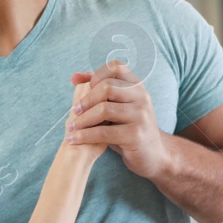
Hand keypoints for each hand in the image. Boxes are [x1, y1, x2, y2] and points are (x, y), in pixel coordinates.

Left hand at [68, 62, 168, 177]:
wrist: (152, 155)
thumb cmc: (128, 128)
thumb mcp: (117, 106)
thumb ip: (98, 89)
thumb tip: (74, 77)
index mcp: (137, 86)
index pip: (116, 66)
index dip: (97, 75)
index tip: (86, 90)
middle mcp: (142, 97)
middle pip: (107, 87)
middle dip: (86, 100)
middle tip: (74, 111)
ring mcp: (141, 115)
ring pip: (104, 109)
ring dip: (82, 119)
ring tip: (70, 127)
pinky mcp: (135, 135)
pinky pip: (104, 132)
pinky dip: (85, 135)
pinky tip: (73, 139)